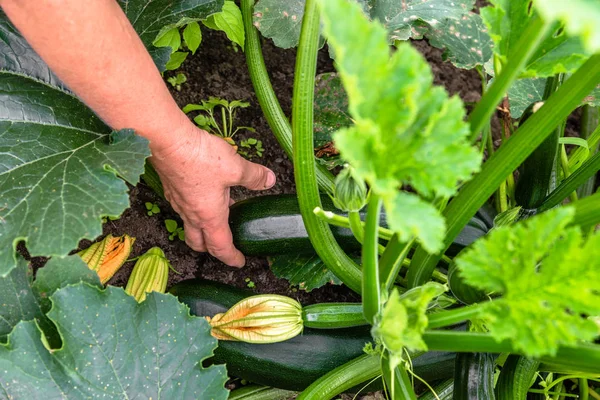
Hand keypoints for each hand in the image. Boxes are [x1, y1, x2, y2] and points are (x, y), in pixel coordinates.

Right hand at [150, 123, 275, 266]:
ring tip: (217, 217)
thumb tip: (269, 180)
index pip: (221, 247)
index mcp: (210, 217)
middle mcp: (191, 214)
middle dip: (211, 249)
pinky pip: (183, 207)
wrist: (167, 141)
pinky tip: (203, 194)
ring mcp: (178, 202)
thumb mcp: (236, 167)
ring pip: (189, 225)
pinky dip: (194, 209)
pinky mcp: (171, 188)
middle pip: (199, 242)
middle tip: (224, 247)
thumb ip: (254, 176)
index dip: (232, 258)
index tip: (240, 262)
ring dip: (202, 228)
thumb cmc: (201, 158)